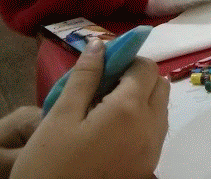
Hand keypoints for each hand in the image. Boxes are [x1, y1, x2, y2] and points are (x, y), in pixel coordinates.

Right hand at [9, 37, 169, 178]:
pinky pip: (154, 133)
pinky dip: (140, 123)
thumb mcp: (59, 118)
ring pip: (160, 109)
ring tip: (101, 112)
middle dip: (136, 79)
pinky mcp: (148, 167)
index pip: (145, 67)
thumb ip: (84, 78)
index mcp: (130, 109)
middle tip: (100, 90)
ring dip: (140, 101)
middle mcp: (151, 127)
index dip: (125, 61)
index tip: (101, 70)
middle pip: (159, 86)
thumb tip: (98, 44)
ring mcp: (153, 150)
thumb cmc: (51, 166)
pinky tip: (109, 133)